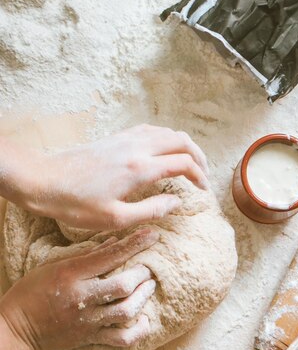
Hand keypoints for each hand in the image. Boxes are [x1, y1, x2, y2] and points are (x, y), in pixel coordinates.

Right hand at [0, 228, 157, 349]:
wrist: (17, 329)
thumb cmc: (32, 292)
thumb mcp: (53, 265)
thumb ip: (86, 255)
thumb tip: (114, 241)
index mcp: (71, 275)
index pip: (108, 256)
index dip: (133, 244)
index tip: (151, 235)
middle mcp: (82, 298)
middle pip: (122, 286)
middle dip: (141, 274)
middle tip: (147, 268)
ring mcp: (88, 321)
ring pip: (125, 311)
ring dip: (143, 298)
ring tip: (149, 287)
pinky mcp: (91, 338)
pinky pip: (121, 339)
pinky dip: (138, 331)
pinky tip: (143, 320)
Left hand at [23, 124, 208, 229]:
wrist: (43, 181)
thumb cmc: (76, 204)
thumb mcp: (116, 219)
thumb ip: (151, 210)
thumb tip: (177, 202)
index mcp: (139, 168)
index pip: (184, 164)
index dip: (200, 177)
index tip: (203, 192)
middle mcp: (136, 148)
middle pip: (181, 141)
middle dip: (198, 157)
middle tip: (203, 176)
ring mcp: (125, 139)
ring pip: (167, 132)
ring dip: (184, 146)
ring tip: (189, 163)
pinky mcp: (116, 138)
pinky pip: (151, 130)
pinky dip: (166, 138)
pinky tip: (164, 151)